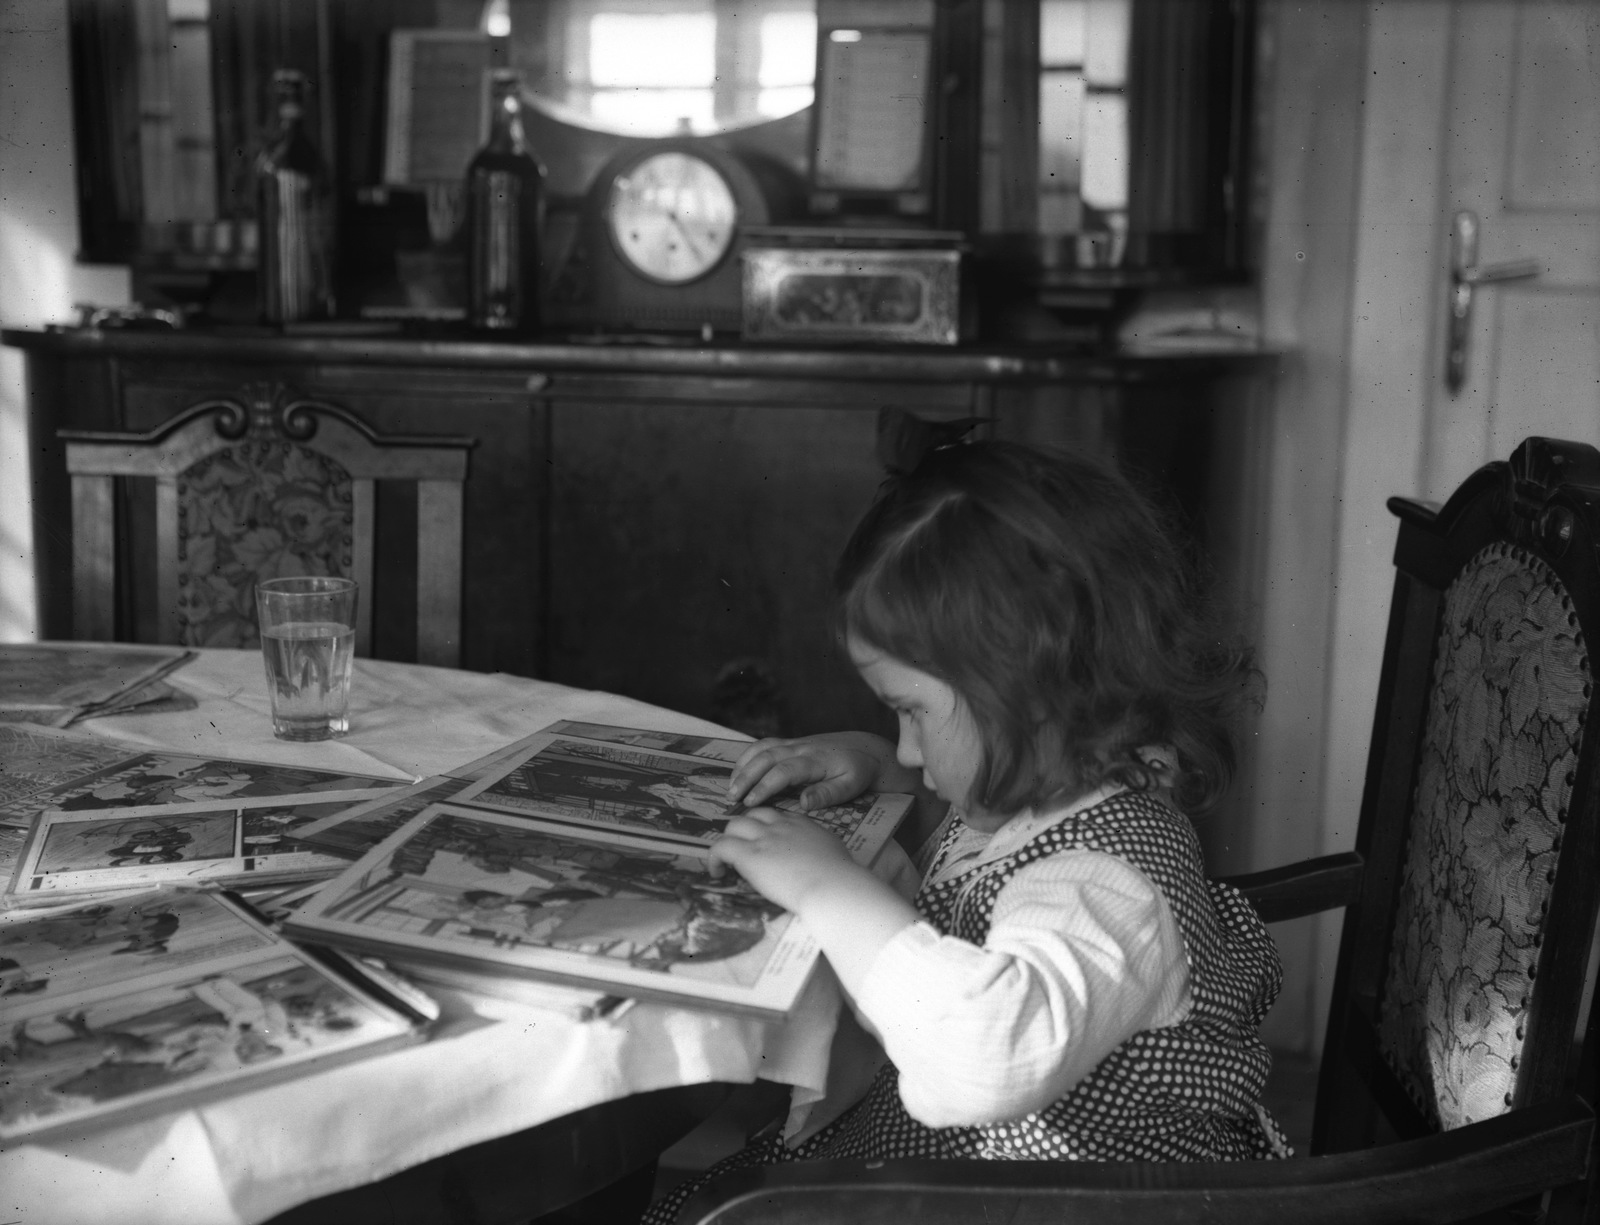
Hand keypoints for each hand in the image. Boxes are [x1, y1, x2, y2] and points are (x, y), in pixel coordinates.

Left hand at [709, 807, 919, 991]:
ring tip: (725, 862)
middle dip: (744, 830)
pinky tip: (716, 872)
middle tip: (740, 851)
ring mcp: (764, 838)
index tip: (764, 845)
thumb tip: (832, 872)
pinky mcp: (749, 855)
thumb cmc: (843, 882)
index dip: (767, 829)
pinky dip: (713, 857)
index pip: (778, 817)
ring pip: (733, 824)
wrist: (834, 888)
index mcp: (805, 825)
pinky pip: (720, 846)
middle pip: (753, 815)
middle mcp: (782, 826)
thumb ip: (827, 858)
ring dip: (727, 841)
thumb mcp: (837, 860)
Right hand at [727, 733, 888, 809]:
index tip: (750, 802)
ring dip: (743, 766)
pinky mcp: (791, 743)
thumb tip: (803, 803)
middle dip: (745, 776)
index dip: (764, 786)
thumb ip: (827, 794)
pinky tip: (739, 772)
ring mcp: (794, 743)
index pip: (783, 771)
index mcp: (814, 760)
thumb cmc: (859, 771)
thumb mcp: (851, 786)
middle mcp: (800, 748)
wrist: (866, 748)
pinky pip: (764, 745)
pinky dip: (748, 756)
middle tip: (731, 797)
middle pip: (766, 757)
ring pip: (762, 749)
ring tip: (730, 787)